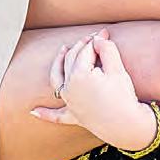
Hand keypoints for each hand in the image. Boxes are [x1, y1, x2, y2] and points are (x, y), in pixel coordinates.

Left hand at [35, 31, 155, 153]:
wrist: (127, 126)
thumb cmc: (123, 97)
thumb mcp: (118, 70)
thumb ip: (107, 49)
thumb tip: (97, 39)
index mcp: (78, 74)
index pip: (86, 51)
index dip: (96, 40)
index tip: (105, 34)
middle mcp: (68, 87)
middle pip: (71, 60)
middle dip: (81, 46)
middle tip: (94, 39)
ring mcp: (69, 102)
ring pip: (57, 79)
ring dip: (57, 64)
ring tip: (61, 51)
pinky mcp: (74, 116)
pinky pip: (56, 116)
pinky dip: (45, 113)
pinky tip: (33, 112)